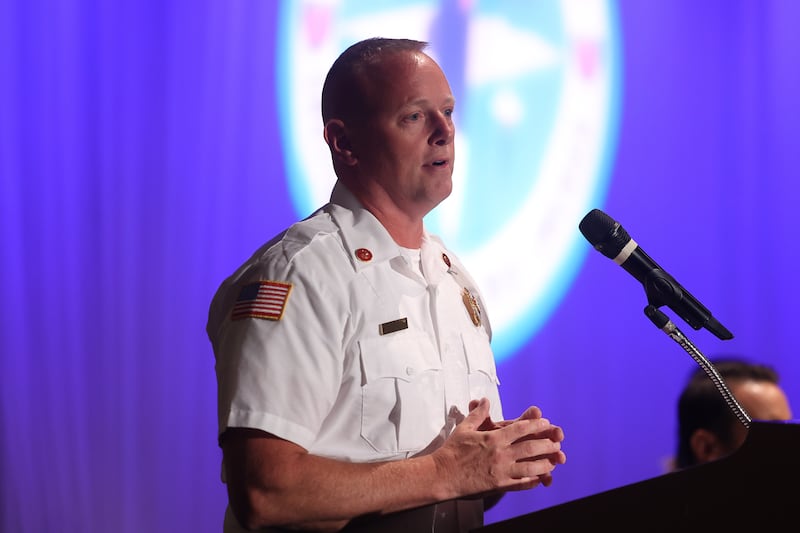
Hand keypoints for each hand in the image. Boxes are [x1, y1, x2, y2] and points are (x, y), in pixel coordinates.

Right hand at [433, 398, 565, 498]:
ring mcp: (501, 471)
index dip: (535, 425)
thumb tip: (484, 400)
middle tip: (557, 442)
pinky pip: (520, 484)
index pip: (520, 429)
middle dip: (546, 444)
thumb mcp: (465, 428)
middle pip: (530, 448)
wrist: (442, 474)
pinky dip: (532, 481)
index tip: (545, 423)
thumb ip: (478, 414)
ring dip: (544, 463)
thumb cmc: (452, 451)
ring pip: (530, 467)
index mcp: (493, 438)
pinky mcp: (498, 485)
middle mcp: (500, 454)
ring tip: (554, 461)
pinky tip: (540, 479)